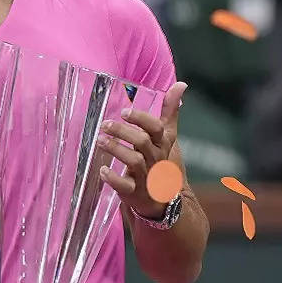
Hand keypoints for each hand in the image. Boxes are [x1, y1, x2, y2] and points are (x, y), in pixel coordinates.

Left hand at [97, 82, 186, 219]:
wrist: (162, 197)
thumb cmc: (158, 159)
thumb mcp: (165, 135)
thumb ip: (170, 111)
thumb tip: (181, 84)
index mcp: (161, 143)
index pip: (156, 128)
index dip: (141, 119)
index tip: (125, 112)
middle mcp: (155, 158)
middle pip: (142, 142)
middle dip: (123, 132)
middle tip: (105, 124)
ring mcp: (146, 176)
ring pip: (134, 161)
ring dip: (116, 149)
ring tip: (100, 140)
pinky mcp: (135, 192)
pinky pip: (125, 186)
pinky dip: (113, 178)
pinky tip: (102, 170)